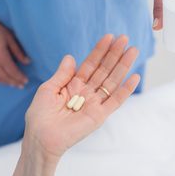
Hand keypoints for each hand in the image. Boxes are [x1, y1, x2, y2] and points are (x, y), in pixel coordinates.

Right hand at [0, 6, 29, 86]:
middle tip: (21, 86)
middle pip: (5, 77)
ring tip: (11, 84)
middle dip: (14, 82)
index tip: (26, 81)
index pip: (13, 72)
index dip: (20, 78)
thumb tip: (27, 62)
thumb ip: (18, 51)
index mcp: (1, 57)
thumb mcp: (9, 37)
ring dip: (4, 82)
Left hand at [24, 34, 139, 163]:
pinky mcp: (100, 115)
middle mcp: (86, 92)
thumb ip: (62, 74)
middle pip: (104, 69)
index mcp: (74, 84)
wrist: (41, 138)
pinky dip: (126, 90)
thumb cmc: (40, 115)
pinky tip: (134, 77)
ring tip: (133, 50)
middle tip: (124, 38)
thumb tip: (71, 56)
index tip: (109, 37)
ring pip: (112, 81)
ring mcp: (95, 103)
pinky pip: (115, 101)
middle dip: (114, 54)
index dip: (99, 51)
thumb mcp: (48, 89)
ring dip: (123, 66)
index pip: (90, 64)